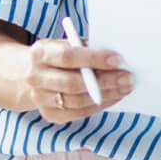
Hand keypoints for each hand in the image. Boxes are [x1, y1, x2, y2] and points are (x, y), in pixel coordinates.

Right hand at [12, 37, 133, 122]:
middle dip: (104, 81)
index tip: (117, 59)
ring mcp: (40, 98)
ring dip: (106, 95)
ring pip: (77, 101)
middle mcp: (35, 77)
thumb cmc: (58, 56)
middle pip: (72, 83)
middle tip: (127, 77)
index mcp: (40, 53)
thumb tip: (116, 60)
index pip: (67, 56)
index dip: (93, 58)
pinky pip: (79, 113)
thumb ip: (86, 49)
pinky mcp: (50, 114)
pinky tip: (114, 97)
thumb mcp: (67, 45)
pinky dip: (100, 105)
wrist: (32, 74)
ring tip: (125, 88)